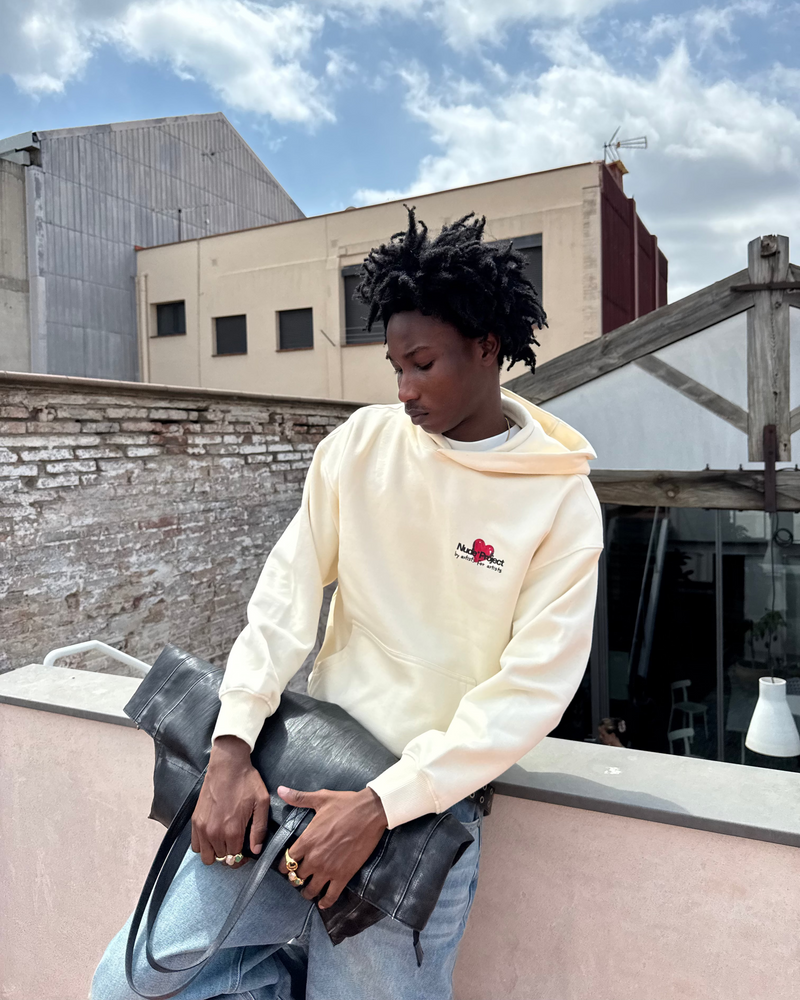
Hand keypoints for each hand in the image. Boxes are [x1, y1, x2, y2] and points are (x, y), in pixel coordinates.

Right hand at [191, 735, 269, 866]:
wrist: (227, 765)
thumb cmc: (247, 782)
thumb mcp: (261, 803)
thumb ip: (259, 829)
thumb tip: (256, 851)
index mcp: (232, 831)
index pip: (235, 859)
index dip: (243, 857)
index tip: (247, 850)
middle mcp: (215, 833)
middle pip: (222, 859)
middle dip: (231, 855)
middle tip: (237, 843)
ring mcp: (202, 828)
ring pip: (207, 857)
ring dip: (216, 852)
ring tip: (225, 840)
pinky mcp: (195, 821)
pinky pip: (195, 846)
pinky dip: (204, 845)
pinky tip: (214, 835)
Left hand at [277, 786, 387, 908]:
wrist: (370, 812)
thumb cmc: (345, 804)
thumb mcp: (320, 799)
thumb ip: (299, 798)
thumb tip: (281, 790)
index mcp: (306, 841)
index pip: (286, 861)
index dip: (284, 865)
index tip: (286, 865)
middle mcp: (314, 858)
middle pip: (296, 877)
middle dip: (295, 877)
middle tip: (299, 876)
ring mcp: (328, 869)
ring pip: (310, 890)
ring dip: (307, 891)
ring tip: (309, 889)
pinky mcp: (343, 876)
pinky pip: (331, 896)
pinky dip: (325, 902)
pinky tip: (323, 902)